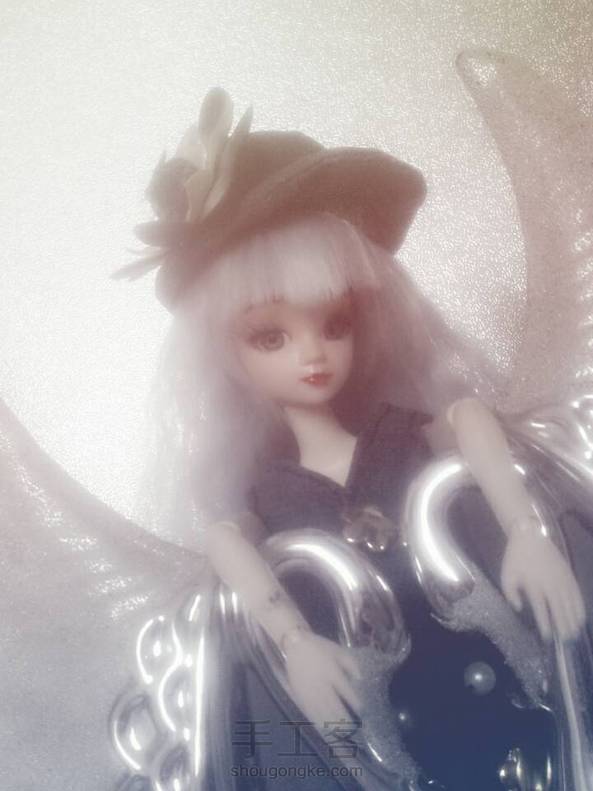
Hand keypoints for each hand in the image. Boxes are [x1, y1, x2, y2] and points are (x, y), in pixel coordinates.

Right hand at [284, 632, 360, 734]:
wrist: (295, 645)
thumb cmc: (319, 647)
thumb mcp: (338, 651)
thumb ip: (351, 664)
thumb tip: (360, 678)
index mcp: (332, 673)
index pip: (346, 692)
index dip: (355, 702)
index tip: (362, 709)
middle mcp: (322, 685)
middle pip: (335, 706)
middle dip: (344, 718)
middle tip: (352, 728)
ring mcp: (310, 691)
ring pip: (322, 712)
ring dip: (331, 723)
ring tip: (340, 732)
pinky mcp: (300, 695)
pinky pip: (310, 711)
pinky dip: (317, 720)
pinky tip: (323, 727)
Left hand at [501, 525, 585, 641]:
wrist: (531, 536)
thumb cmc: (516, 558)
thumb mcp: (506, 575)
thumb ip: (511, 594)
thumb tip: (520, 608)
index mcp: (534, 585)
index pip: (542, 610)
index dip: (546, 625)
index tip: (548, 637)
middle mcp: (551, 585)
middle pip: (560, 610)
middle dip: (563, 627)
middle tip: (565, 641)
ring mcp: (562, 580)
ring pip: (570, 604)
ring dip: (573, 620)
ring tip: (573, 634)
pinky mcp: (568, 575)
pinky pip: (577, 595)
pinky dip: (580, 607)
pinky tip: (580, 618)